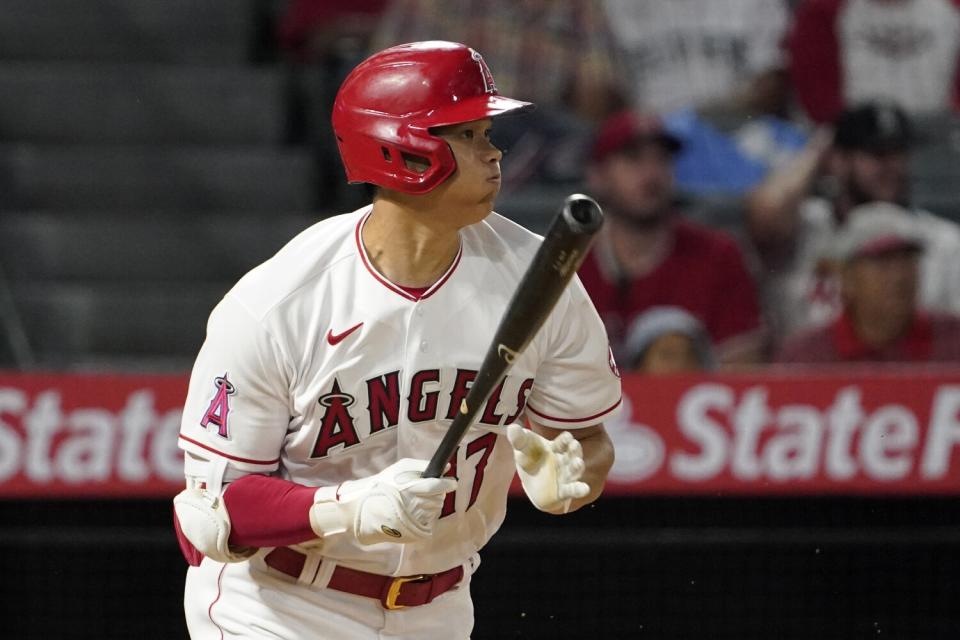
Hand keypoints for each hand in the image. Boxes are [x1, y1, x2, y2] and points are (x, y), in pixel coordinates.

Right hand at [309, 458, 456, 545]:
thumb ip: (422, 466)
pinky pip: (430, 522)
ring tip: (413, 502)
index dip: (448, 484)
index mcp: (410, 489)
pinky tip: (412, 513)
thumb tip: (446, 467)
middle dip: (435, 493)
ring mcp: (415, 522)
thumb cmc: (382, 485)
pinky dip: (425, 517)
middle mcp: (414, 506)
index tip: (452, 482)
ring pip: (435, 510)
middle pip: (439, 498)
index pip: (437, 486)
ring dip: (429, 505)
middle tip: (422, 491)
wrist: (362, 510)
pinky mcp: (414, 534)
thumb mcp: (400, 468)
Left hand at [506, 423, 588, 513]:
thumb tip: (512, 427)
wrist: (531, 482)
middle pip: (571, 454)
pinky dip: (579, 490)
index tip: (567, 437)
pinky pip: (572, 490)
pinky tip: (584, 488)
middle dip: (574, 450)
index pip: (562, 442)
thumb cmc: (530, 460)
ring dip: (577, 467)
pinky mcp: (563, 492)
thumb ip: (519, 440)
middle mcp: (564, 461)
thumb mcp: (523, 449)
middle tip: (575, 445)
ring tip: (579, 463)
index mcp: (556, 448)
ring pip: (574, 471)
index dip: (565, 439)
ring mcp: (566, 476)